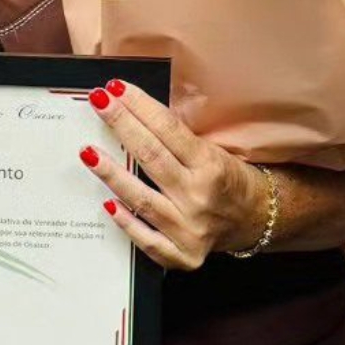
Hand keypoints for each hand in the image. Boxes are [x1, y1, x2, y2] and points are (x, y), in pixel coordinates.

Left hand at [78, 79, 267, 271]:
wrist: (256, 219)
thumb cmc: (228, 179)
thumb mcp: (211, 152)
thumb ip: (176, 140)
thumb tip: (133, 113)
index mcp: (210, 165)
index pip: (168, 129)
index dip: (139, 107)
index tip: (115, 89)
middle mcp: (200, 197)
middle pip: (151, 156)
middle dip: (122, 126)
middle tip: (98, 103)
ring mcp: (191, 230)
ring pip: (142, 199)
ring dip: (112, 174)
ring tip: (88, 152)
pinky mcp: (184, 256)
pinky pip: (147, 240)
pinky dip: (126, 222)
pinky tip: (107, 203)